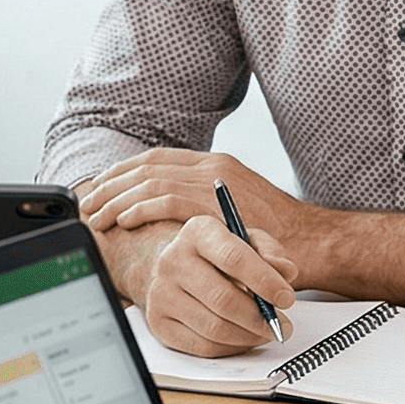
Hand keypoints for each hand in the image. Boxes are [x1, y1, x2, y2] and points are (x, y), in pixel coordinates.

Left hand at [81, 149, 304, 242]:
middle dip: (111, 184)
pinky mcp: (216, 204)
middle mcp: (212, 166)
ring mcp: (214, 182)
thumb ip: (208, 206)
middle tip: (88, 203)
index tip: (101, 188)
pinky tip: (123, 222)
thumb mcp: (238, 212)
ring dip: (117, 198)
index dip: (123, 173)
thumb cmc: (279, 237)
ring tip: (97, 216)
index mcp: (215, 164)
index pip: (157, 159)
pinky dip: (139, 209)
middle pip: (146, 166)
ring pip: (149, 181)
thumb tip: (172, 217)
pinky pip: (165, 200)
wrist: (316, 243)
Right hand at [100, 215, 299, 356]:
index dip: (264, 281)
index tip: (287, 298)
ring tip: (267, 332)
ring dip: (249, 336)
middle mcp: (172, 260)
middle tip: (283, 326)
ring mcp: (161, 293)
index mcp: (198, 231)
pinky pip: (202, 346)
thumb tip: (286, 273)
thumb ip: (270, 253)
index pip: (233, 257)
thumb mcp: (248, 241)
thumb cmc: (221, 255)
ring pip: (214, 327)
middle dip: (260, 317)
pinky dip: (231, 348)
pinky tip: (244, 338)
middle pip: (223, 298)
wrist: (178, 267)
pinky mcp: (159, 322)